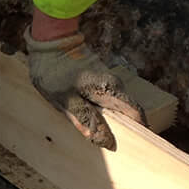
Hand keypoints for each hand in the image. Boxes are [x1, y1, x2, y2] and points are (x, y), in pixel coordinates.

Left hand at [24, 30, 142, 148]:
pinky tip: (89, 120)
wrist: (49, 42)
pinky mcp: (100, 81)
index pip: (137, 113)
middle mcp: (115, 85)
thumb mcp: (65, 100)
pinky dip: (102, 112)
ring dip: (110, 121)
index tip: (131, 147)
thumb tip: (105, 140)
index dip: (138, 131)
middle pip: (127, 113)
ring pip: (116, 107)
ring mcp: (109, 81)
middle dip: (121, 130)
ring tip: (98, 136)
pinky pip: (107, 101)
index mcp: (111, 89)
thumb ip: (85, 120)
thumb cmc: (55, 72)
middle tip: (109, 147)